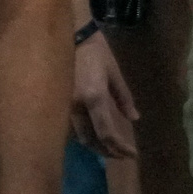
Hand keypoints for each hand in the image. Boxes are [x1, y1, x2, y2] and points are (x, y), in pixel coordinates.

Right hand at [69, 36, 139, 159]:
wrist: (71, 37)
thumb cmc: (97, 52)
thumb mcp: (114, 73)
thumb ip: (124, 98)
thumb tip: (134, 118)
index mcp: (93, 98)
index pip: (106, 133)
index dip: (119, 147)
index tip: (132, 154)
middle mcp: (76, 107)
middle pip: (91, 140)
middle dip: (108, 152)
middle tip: (122, 156)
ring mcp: (64, 107)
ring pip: (79, 137)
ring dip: (96, 147)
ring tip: (111, 149)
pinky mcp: (58, 105)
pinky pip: (72, 128)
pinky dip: (85, 136)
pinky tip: (96, 137)